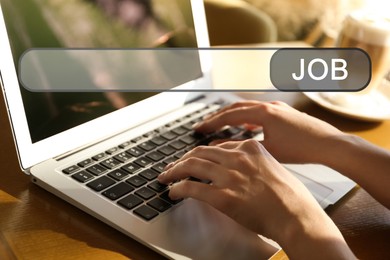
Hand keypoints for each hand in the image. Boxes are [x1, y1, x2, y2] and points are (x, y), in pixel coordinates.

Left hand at [158, 140, 354, 258]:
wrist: (297, 215)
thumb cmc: (290, 196)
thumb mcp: (273, 168)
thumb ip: (252, 164)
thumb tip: (237, 169)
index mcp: (250, 148)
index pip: (217, 146)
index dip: (200, 153)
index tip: (193, 158)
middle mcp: (237, 158)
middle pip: (200, 152)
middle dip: (182, 159)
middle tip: (173, 166)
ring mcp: (229, 176)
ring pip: (191, 165)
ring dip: (174, 171)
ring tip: (166, 177)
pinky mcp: (222, 196)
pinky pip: (191, 187)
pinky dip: (178, 188)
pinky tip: (173, 192)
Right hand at [194, 101, 343, 163]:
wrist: (331, 145)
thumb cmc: (303, 148)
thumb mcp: (268, 151)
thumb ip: (243, 147)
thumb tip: (221, 148)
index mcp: (264, 113)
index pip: (229, 115)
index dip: (212, 123)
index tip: (199, 128)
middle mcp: (270, 106)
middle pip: (236, 107)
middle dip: (218, 116)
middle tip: (205, 125)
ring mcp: (278, 108)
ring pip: (247, 108)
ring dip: (232, 116)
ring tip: (220, 125)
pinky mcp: (284, 113)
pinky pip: (259, 112)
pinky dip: (247, 118)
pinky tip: (246, 126)